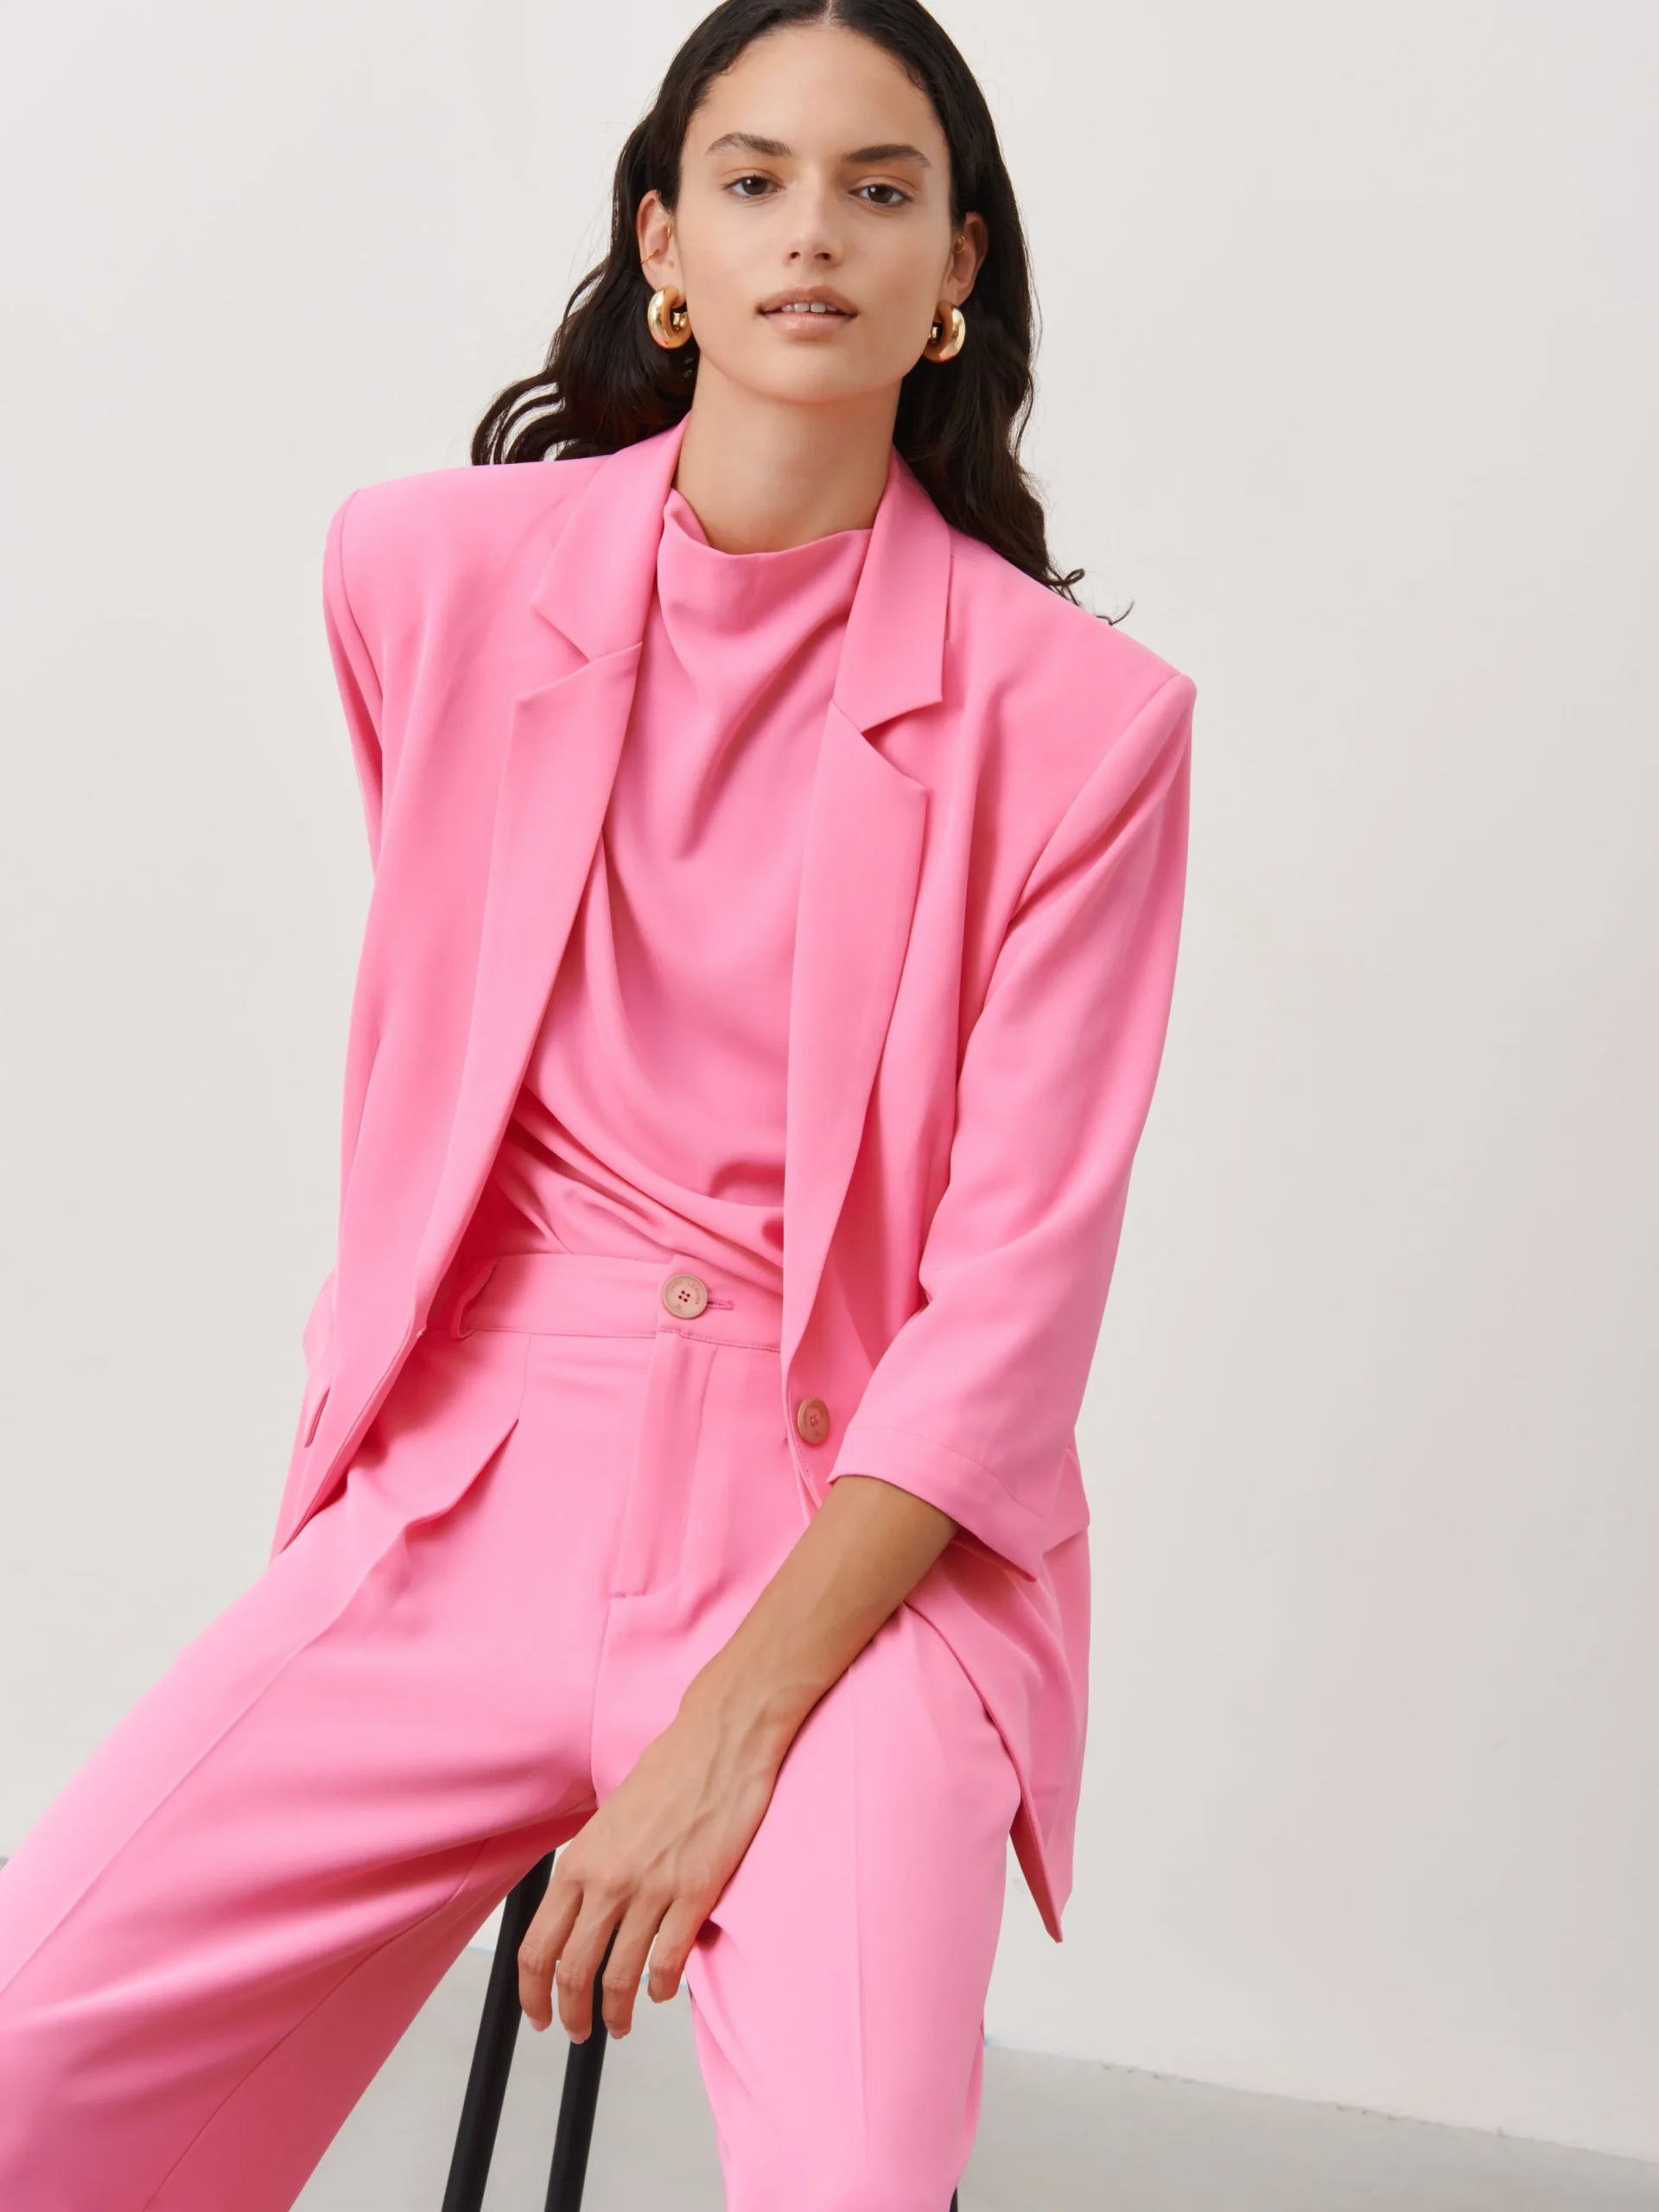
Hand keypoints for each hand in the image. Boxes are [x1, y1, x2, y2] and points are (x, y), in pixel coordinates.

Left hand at [516, 1679, 786, 2040]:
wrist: (720, 1739)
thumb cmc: (669, 1771)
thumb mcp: (608, 1819)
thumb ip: (592, 1868)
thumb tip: (582, 1915)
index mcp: (580, 1860)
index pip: (537, 1948)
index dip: (532, 1994)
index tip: (538, 2014)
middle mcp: (608, 1880)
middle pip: (573, 1973)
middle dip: (571, 2014)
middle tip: (578, 2030)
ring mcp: (652, 1889)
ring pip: (620, 1977)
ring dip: (616, 2012)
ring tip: (620, 2023)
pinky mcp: (696, 1893)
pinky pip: (669, 1962)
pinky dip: (662, 1988)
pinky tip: (662, 1991)